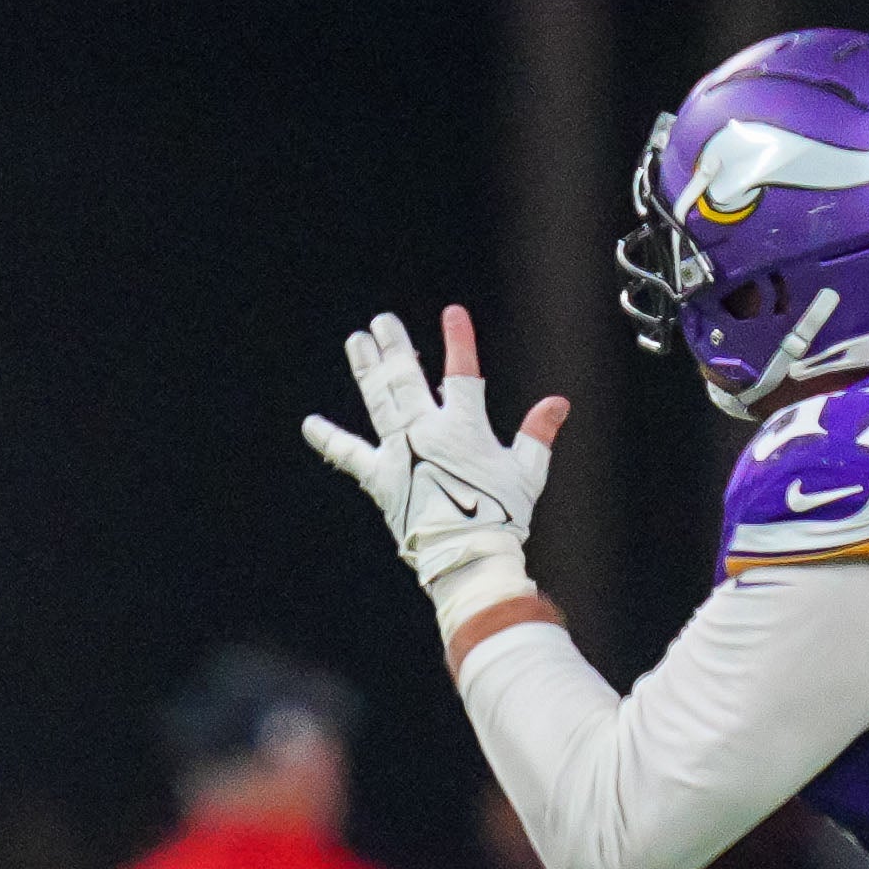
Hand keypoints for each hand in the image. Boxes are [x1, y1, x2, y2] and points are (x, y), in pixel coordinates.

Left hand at [302, 304, 568, 604]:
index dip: (459, 342)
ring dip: (366, 369)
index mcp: (462, 428)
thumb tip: (558, 402)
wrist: (464, 555)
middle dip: (394, 346)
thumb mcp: (527, 473)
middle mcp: (425, 432)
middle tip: (382, 321)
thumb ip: (538, 434)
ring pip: (378, 400)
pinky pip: (349, 454)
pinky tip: (310, 424)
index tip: (453, 313)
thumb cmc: (501, 515)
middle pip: (406, 378)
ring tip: (357, 342)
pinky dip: (329, 438)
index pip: (462, 374)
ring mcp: (398, 453)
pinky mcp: (379, 478)